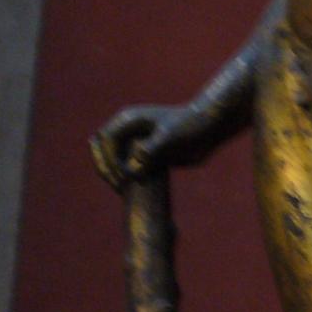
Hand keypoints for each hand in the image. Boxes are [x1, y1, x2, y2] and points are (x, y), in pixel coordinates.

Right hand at [90, 101, 222, 190]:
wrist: (209, 127)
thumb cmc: (191, 126)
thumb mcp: (170, 137)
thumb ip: (151, 150)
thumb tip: (133, 166)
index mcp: (129, 120)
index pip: (106, 141)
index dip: (110, 161)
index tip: (124, 178)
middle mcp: (128, 129)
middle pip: (101, 148)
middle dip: (105, 167)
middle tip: (118, 187)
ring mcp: (134, 141)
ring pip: (111, 159)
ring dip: (112, 173)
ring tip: (124, 191)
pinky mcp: (144, 153)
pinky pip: (125, 167)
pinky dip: (125, 178)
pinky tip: (136, 191)